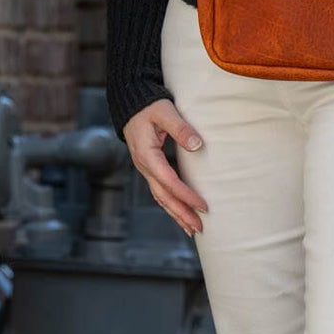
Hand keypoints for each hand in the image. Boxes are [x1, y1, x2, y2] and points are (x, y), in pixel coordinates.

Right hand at [123, 98, 209, 236]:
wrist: (131, 103)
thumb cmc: (149, 106)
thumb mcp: (165, 112)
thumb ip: (181, 128)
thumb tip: (197, 145)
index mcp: (148, 155)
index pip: (169, 182)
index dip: (186, 196)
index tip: (203, 206)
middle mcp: (144, 166)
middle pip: (163, 196)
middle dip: (181, 213)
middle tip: (199, 228)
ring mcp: (145, 168)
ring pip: (160, 197)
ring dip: (176, 214)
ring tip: (192, 229)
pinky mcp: (149, 167)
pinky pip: (159, 191)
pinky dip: (170, 204)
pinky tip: (180, 213)